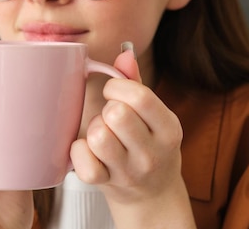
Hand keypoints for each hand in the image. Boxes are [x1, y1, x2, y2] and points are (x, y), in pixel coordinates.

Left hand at [70, 44, 195, 228]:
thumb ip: (136, 82)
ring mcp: (130, 172)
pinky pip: (83, 163)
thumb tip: (124, 54)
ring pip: (98, 137)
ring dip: (93, 130)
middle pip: (116, 114)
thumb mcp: (154, 115)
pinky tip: (89, 151)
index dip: (117, 87)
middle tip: (110, 116)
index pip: (139, 97)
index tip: (113, 91)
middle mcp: (153, 152)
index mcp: (169, 128)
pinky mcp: (107, 185)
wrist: (153, 194)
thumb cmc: (149, 143)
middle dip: (106, 109)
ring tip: (102, 134)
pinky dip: (79, 152)